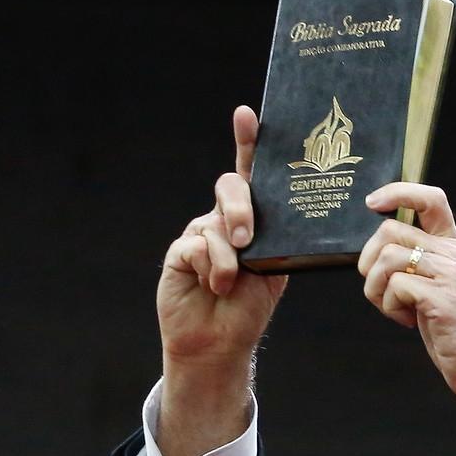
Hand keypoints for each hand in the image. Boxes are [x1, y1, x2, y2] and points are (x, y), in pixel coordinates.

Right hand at [154, 106, 288, 455]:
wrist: (220, 342)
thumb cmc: (251, 307)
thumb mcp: (275, 271)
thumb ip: (273, 242)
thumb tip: (267, 225)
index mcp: (257, 219)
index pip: (252, 173)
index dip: (249, 141)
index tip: (248, 114)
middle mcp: (227, 219)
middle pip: (231, 188)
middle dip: (240, 209)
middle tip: (247, 240)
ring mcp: (201, 232)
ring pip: (214, 223)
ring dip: (227, 257)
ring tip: (229, 282)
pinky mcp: (180, 251)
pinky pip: (196, 245)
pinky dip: (210, 268)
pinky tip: (212, 285)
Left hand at [357, 184, 455, 438]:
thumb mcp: (440, 289)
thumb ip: (418, 264)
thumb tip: (375, 250)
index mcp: (455, 249)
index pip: (432, 199)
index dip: (398, 192)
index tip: (373, 204)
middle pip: (390, 231)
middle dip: (369, 263)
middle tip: (381, 291)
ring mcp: (451, 276)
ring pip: (387, 258)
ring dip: (376, 289)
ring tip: (395, 309)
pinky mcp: (442, 299)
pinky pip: (395, 286)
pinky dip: (389, 307)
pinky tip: (407, 321)